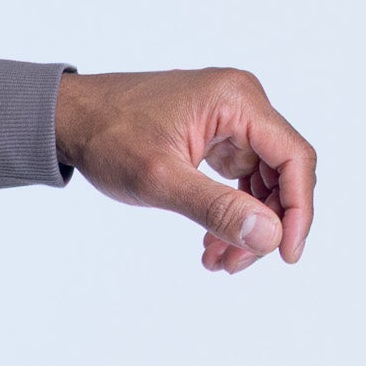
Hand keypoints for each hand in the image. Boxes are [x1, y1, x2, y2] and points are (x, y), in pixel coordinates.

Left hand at [53, 68, 316, 272]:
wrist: (67, 118)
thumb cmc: (106, 137)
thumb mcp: (159, 178)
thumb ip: (215, 207)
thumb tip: (270, 237)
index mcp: (236, 100)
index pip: (294, 158)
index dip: (299, 210)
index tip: (286, 254)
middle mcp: (241, 102)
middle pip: (280, 172)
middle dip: (262, 224)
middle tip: (234, 265)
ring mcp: (228, 118)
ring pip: (259, 181)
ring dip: (244, 223)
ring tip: (218, 261)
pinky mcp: (213, 133)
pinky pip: (236, 177)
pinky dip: (227, 209)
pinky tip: (211, 242)